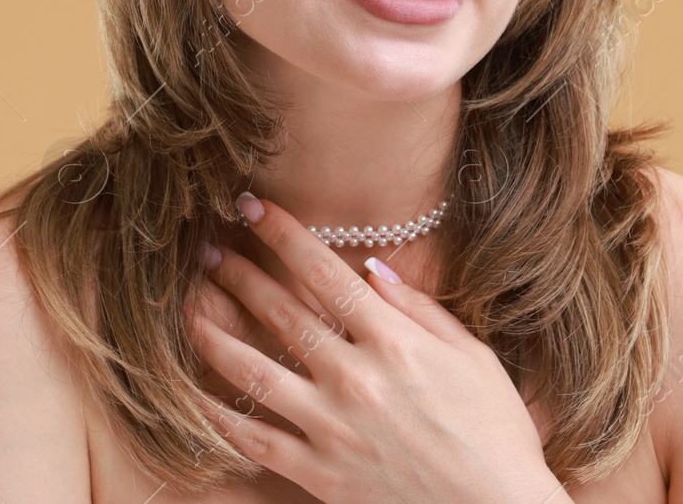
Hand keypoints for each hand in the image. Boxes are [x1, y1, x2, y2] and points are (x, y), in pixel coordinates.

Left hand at [186, 193, 569, 503]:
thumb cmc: (497, 434)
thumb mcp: (473, 356)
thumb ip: (420, 308)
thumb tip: (373, 268)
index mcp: (394, 342)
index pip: (325, 273)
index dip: (282, 234)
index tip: (252, 207)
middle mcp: (356, 379)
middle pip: (281, 313)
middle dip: (239, 274)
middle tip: (208, 251)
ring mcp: (332, 428)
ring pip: (253, 373)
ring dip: (214, 334)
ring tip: (185, 309)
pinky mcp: (320, 475)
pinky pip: (254, 440)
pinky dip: (216, 416)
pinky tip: (189, 391)